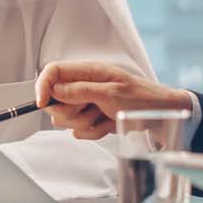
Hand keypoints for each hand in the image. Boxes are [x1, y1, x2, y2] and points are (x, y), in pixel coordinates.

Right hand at [35, 60, 193, 139]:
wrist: (161, 116)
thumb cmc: (142, 99)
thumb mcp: (110, 93)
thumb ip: (80, 91)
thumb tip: (54, 90)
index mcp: (88, 71)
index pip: (53, 72)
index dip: (43, 86)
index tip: (40, 104)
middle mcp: (84, 86)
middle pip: (56, 101)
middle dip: (72, 112)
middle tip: (93, 110)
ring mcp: (88, 103)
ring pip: (66, 119)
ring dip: (85, 123)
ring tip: (105, 117)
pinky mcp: (92, 119)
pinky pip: (79, 131)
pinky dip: (94, 131)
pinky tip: (109, 125)